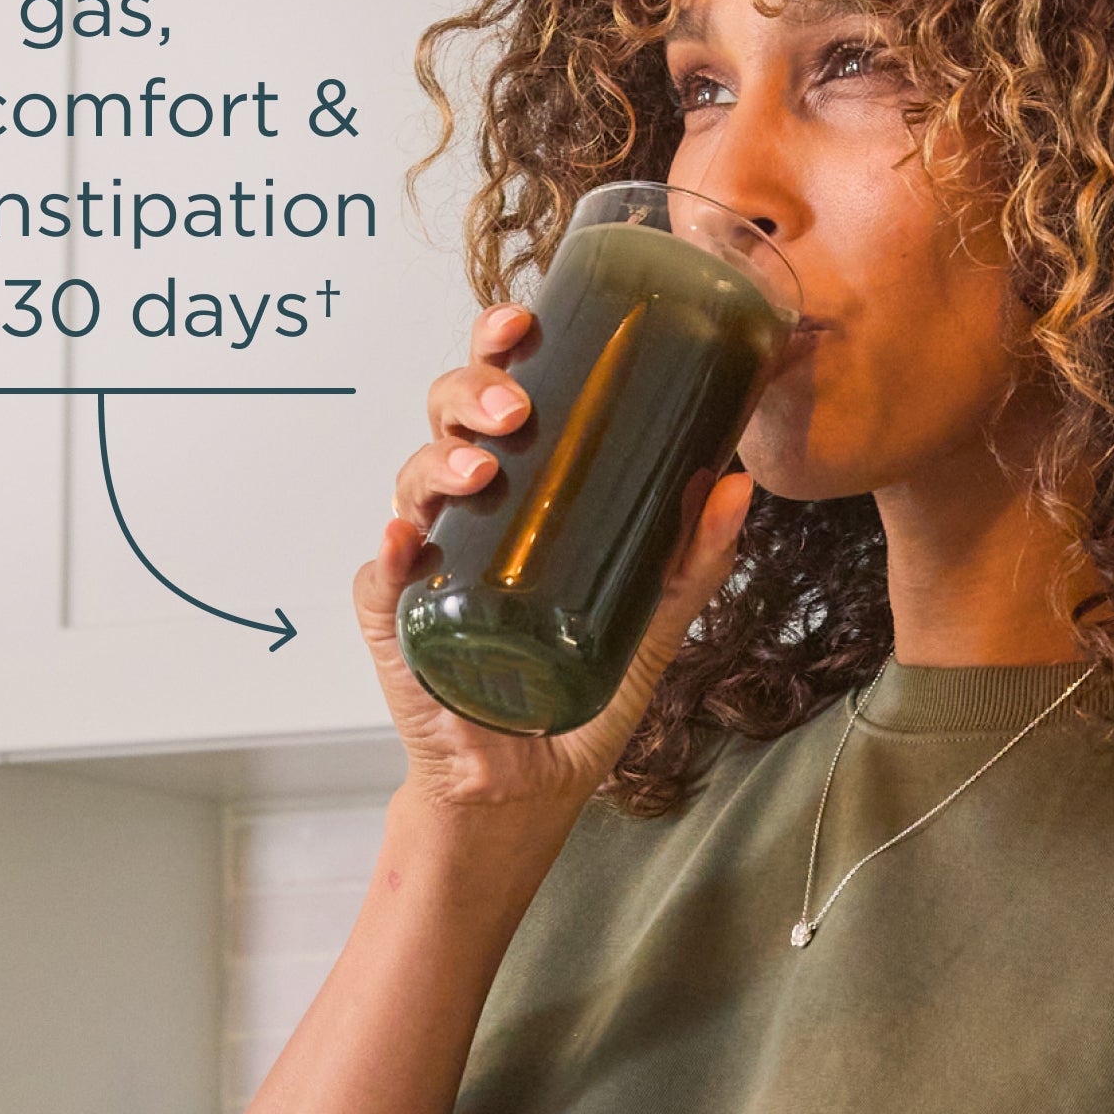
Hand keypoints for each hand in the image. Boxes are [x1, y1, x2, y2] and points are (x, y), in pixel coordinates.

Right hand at [353, 302, 753, 819]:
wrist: (530, 791)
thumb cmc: (573, 704)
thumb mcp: (649, 626)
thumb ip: (689, 562)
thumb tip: (736, 484)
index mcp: (516, 501)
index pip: (494, 404)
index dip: (495, 351)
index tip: (523, 322)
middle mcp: (464, 523)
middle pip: (444, 426)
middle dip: (469, 395)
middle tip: (515, 408)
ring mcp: (426, 574)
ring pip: (410, 486)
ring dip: (439, 462)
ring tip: (484, 469)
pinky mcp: (398, 631)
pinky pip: (378, 581)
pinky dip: (390, 554)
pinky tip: (408, 539)